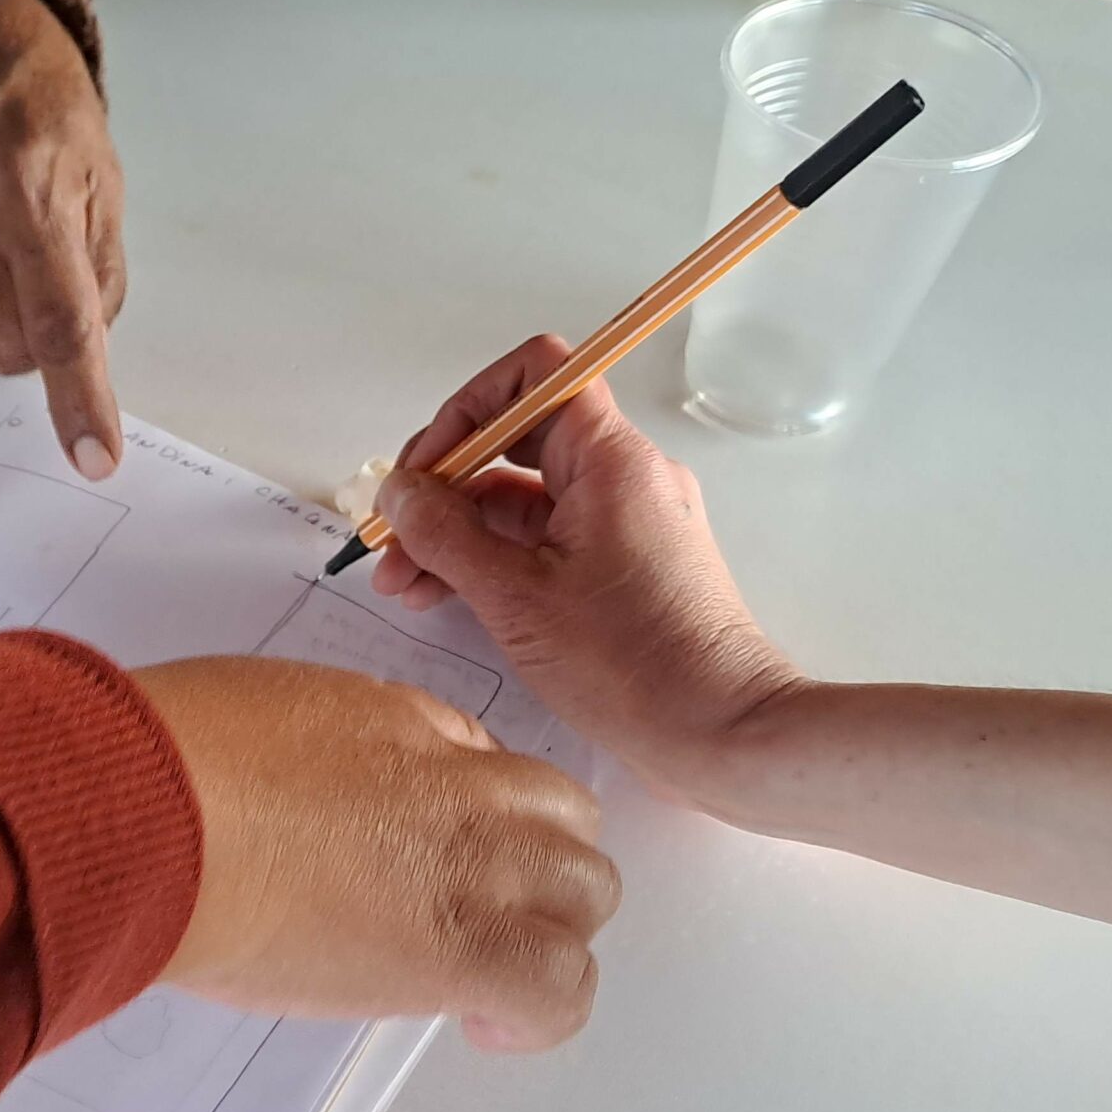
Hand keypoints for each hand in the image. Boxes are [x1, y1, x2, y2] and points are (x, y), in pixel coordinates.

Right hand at [0, 0, 125, 478]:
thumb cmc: (33, 104)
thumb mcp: (98, 176)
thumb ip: (100, 275)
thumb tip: (87, 363)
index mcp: (28, 192)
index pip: (60, 325)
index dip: (80, 400)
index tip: (94, 457)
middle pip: (4, 348)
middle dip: (31, 336)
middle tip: (34, 278)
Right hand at [133, 657, 617, 1052]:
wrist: (159, 816)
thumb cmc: (174, 763)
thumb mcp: (264, 710)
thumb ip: (323, 750)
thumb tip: (320, 795)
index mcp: (411, 726)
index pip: (493, 766)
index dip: (475, 815)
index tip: (428, 854)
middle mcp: (462, 790)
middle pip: (566, 822)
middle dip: (533, 868)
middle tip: (466, 914)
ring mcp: (474, 867)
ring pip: (587, 896)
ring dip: (547, 934)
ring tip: (483, 977)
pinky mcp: (460, 951)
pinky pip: (558, 991)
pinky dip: (541, 1014)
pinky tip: (485, 1025)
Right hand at [369, 335, 804, 801]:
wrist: (720, 734)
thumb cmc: (630, 664)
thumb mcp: (515, 596)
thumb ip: (445, 534)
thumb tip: (399, 492)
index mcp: (610, 459)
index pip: (534, 376)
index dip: (466, 410)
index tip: (422, 471)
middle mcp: (623, 477)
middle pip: (517, 443)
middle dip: (443, 486)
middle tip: (391, 541)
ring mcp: (625, 524)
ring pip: (523, 500)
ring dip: (457, 532)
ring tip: (403, 586)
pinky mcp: (623, 569)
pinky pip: (545, 541)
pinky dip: (493, 561)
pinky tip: (445, 597)